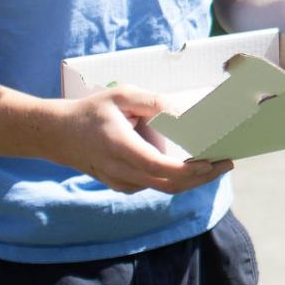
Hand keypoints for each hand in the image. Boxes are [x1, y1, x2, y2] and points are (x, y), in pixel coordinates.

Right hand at [50, 87, 231, 194]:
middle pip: (169, 184)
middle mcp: (120, 171)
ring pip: (164, 188)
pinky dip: (177, 180)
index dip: (189, 171)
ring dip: (193, 180)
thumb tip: (181, 112)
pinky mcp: (122, 186)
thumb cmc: (90, 111)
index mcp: (120, 148)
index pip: (159, 168)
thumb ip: (151, 101)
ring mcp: (120, 182)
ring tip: (218, 164)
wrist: (57, 135)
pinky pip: (155, 186)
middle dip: (202, 177)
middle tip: (227, 162)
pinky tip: (194, 168)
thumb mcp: (120, 96)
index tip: (212, 162)